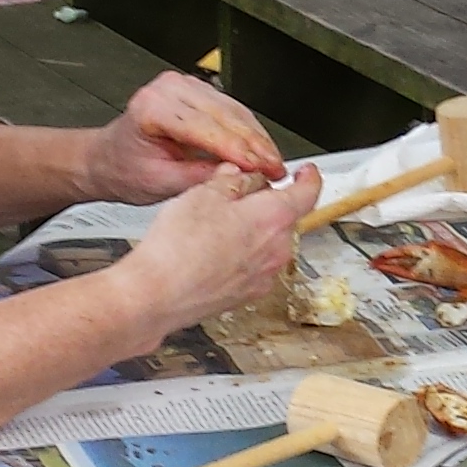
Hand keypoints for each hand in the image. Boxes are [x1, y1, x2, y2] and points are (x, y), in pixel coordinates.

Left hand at [82, 72, 284, 201]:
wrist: (108, 159)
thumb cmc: (124, 170)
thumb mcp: (159, 184)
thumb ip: (200, 178)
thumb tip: (239, 176)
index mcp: (153, 109)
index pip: (208, 129)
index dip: (241, 151)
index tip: (263, 169)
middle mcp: (168, 90)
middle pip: (226, 116)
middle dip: (256, 145)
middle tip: (276, 170)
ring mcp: (182, 85)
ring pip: (234, 110)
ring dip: (257, 137)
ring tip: (273, 163)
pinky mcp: (195, 90)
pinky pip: (230, 108)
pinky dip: (248, 130)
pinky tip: (260, 149)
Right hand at [119, 164, 316, 327]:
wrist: (158, 295)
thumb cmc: (179, 247)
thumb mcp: (204, 194)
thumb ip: (231, 180)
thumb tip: (242, 176)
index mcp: (274, 217)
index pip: (308, 192)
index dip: (308, 177)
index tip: (306, 172)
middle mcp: (277, 249)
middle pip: (285, 217)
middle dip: (267, 203)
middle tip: (237, 195)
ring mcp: (264, 275)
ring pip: (269, 243)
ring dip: (253, 230)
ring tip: (216, 226)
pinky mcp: (247, 294)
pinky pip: (254, 266)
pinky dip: (242, 255)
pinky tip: (213, 251)